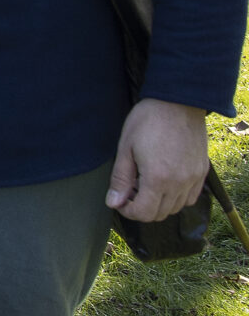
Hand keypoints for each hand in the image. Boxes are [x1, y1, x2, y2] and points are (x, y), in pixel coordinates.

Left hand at [106, 98, 210, 222]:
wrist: (178, 102)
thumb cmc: (148, 121)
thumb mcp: (126, 148)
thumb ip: (120, 179)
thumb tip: (113, 203)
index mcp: (157, 179)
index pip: (144, 213)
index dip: (128, 211)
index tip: (119, 200)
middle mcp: (179, 183)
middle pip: (160, 214)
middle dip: (141, 209)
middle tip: (130, 192)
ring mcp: (194, 178)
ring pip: (176, 208)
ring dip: (159, 203)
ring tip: (145, 185)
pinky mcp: (202, 171)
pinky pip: (190, 197)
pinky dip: (176, 197)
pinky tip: (164, 183)